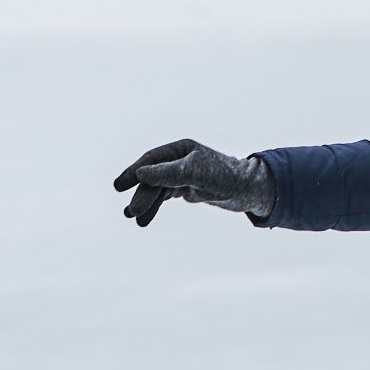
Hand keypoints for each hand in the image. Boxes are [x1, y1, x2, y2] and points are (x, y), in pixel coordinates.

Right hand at [114, 139, 275, 225]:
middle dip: (140, 195)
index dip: (133, 172)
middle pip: (152, 177)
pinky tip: (145, 220)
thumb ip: (167, 173)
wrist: (250, 190)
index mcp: (181, 149)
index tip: (119, 186)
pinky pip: (165, 197)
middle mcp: (179, 160)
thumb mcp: (195, 173)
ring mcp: (183, 175)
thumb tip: (140, 174)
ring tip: (134, 219)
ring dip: (145, 204)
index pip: (151, 160)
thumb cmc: (226, 176)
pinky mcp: (188, 189)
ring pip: (158, 190)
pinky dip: (155, 208)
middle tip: (128, 213)